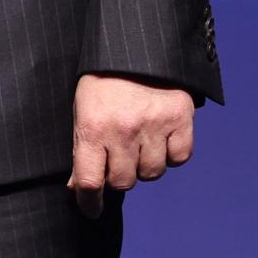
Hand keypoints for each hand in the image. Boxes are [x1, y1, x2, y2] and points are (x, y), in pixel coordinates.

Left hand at [69, 74, 195, 207]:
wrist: (137, 47)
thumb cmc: (103, 81)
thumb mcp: (82, 111)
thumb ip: (81, 151)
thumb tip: (76, 189)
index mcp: (93, 128)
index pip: (89, 182)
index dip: (89, 203)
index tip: (92, 210)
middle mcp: (124, 130)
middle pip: (123, 182)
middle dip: (118, 176)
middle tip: (118, 158)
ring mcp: (154, 125)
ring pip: (152, 173)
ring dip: (144, 165)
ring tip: (140, 143)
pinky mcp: (180, 118)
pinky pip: (179, 158)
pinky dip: (171, 154)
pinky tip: (161, 138)